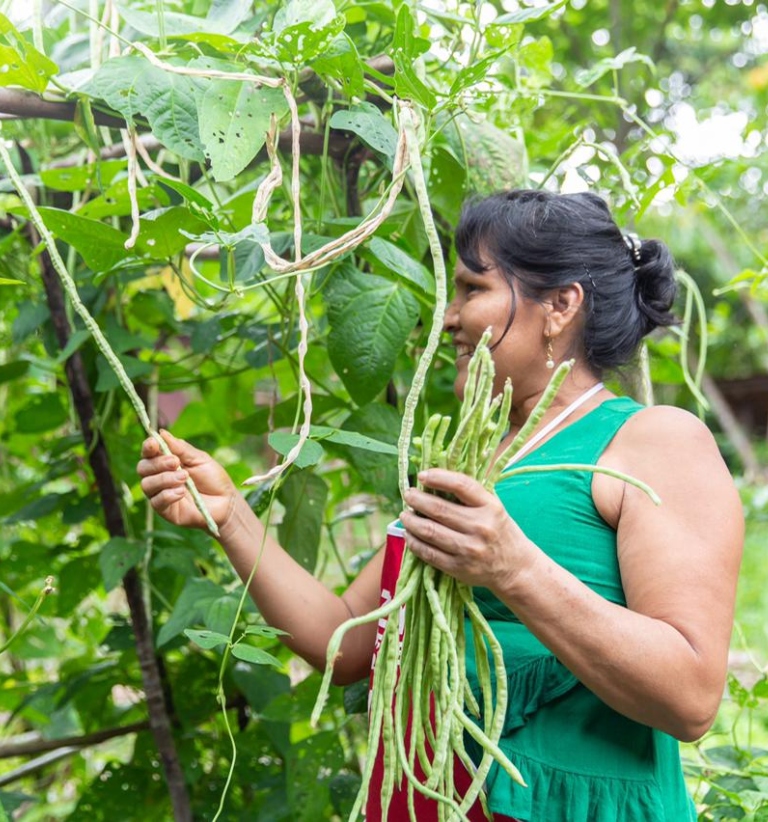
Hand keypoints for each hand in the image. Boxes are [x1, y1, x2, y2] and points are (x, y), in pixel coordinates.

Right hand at [137, 430, 238, 533]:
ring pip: (147, 484)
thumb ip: (180, 448)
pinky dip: (168, 495)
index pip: (148, 453)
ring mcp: (161, 494)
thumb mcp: (199, 458)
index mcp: (166, 462)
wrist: (225, 501)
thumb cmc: (213, 478)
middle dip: (158, 463)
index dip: (148, 447)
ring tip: (185, 478)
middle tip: (176, 463)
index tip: (154, 444)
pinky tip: (182, 492)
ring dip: (165, 479)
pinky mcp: (165, 510)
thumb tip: (162, 433)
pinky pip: (156, 502)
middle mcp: (159, 477)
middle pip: (143, 468)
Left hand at [400, 469, 537, 591]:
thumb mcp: (493, 507)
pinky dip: (414, 542)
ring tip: (405, 515)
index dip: (438, 477)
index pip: (460, 485)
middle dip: (417, 499)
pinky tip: (409, 535)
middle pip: (439, 509)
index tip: (422, 475)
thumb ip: (469, 495)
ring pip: (430, 531)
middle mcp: (480, 527)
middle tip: (408, 495)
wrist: (515, 567)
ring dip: (411, 521)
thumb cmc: (499, 531)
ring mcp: (469, 549)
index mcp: (490, 507)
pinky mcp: (459, 568)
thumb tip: (433, 479)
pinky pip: (429, 553)